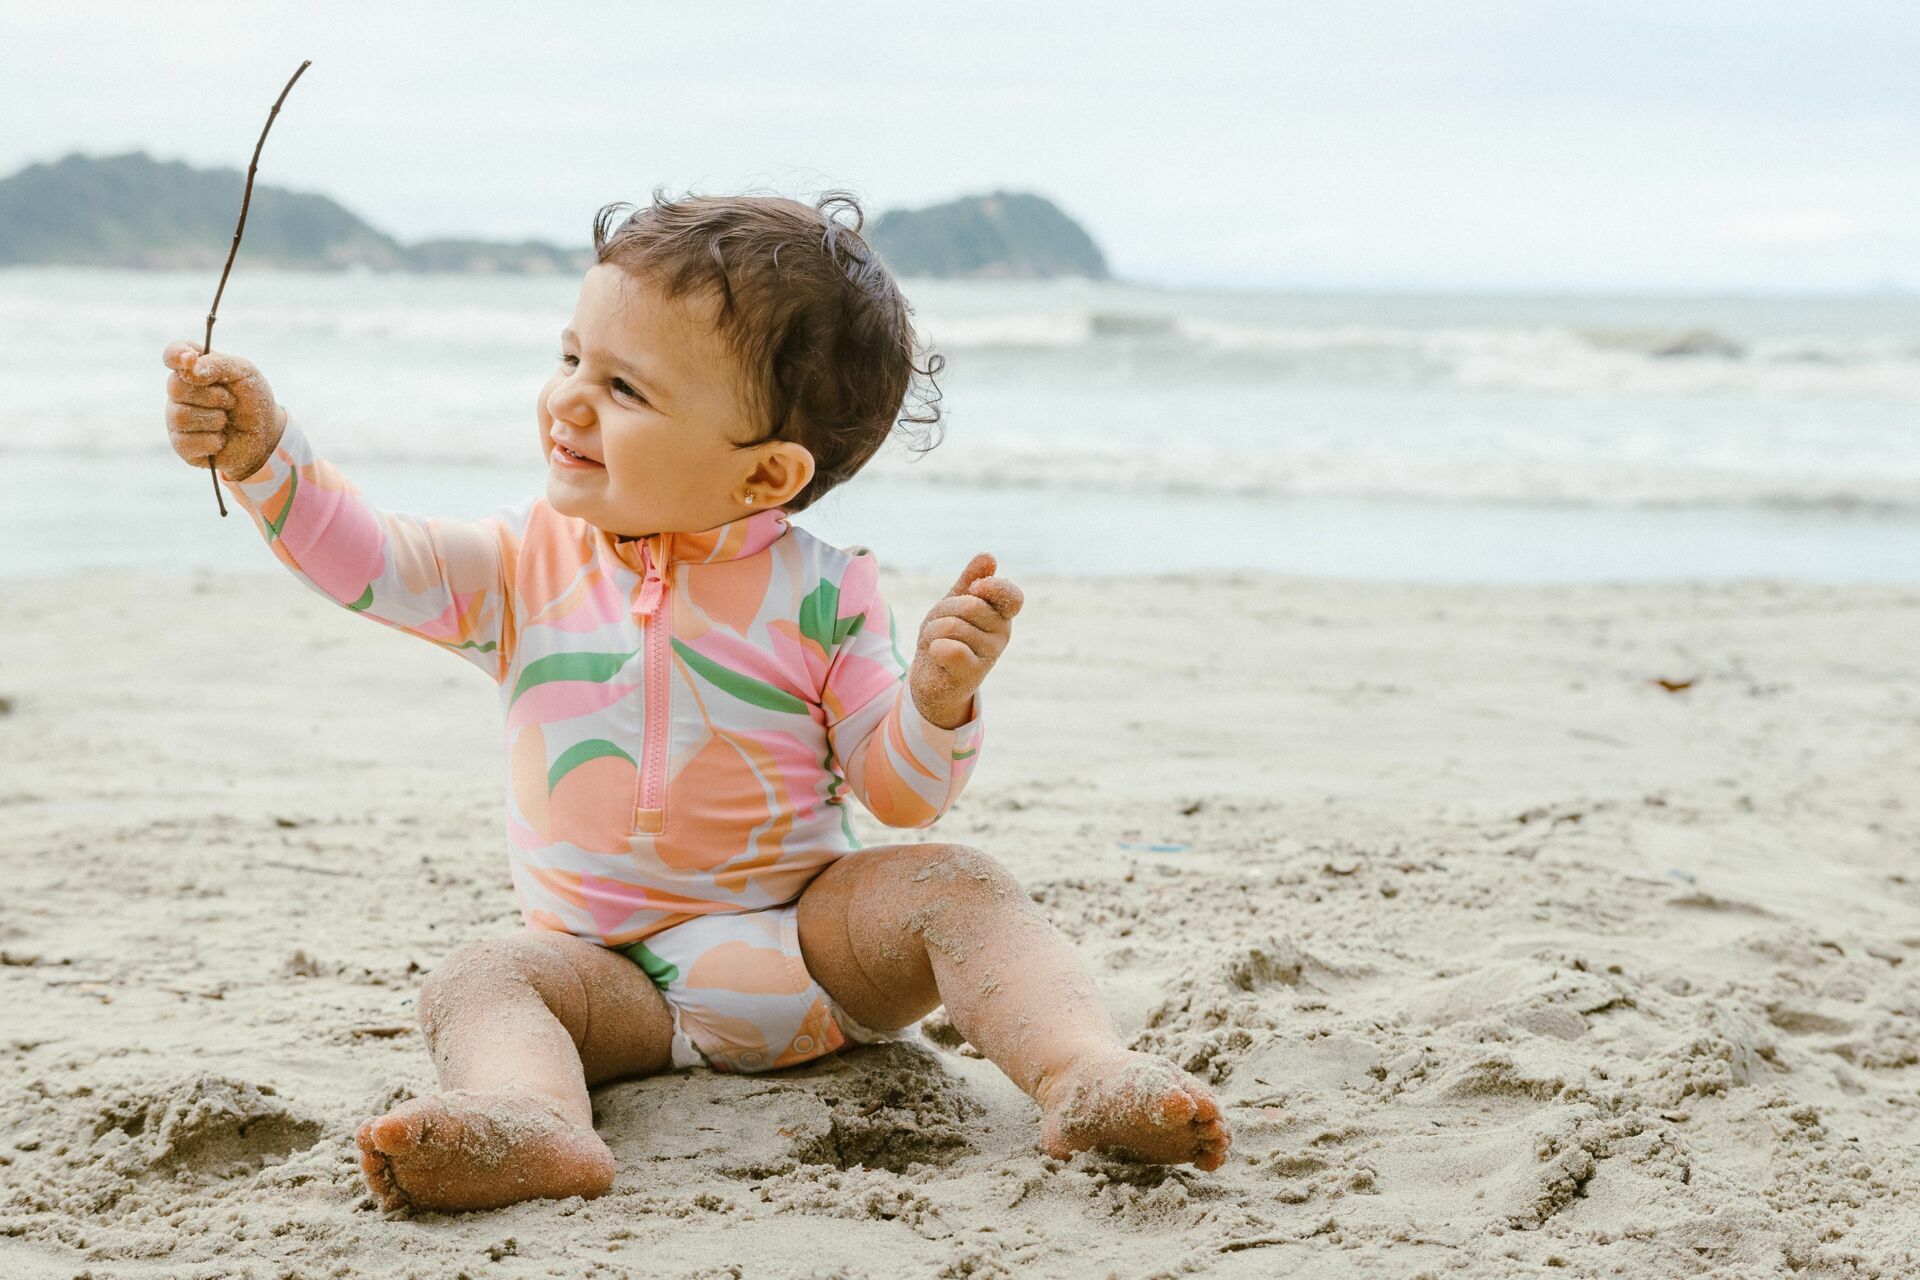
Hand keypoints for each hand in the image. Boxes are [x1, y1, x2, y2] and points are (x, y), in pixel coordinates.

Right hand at [162, 340, 287, 482]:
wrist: (266, 436)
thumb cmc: (252, 399)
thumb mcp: (244, 373)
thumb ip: (218, 364)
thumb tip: (190, 367)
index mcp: (193, 368)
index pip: (172, 354)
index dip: (175, 355)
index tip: (190, 359)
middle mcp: (179, 392)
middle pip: (175, 387)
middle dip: (212, 396)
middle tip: (231, 401)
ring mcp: (176, 418)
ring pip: (180, 416)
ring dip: (214, 419)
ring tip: (226, 421)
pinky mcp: (181, 445)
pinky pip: (186, 442)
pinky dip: (212, 441)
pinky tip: (221, 439)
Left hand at [910, 552, 1022, 729]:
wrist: (932, 678)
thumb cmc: (945, 636)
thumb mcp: (954, 603)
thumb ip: (970, 580)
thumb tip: (989, 557)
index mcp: (1000, 614)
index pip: (1012, 596)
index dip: (993, 587)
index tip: (974, 588)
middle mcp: (1002, 634)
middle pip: (970, 605)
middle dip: (944, 610)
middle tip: (939, 624)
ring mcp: (990, 655)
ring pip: (952, 626)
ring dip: (932, 631)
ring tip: (936, 643)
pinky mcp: (972, 674)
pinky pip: (951, 648)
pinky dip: (936, 647)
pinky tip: (936, 654)